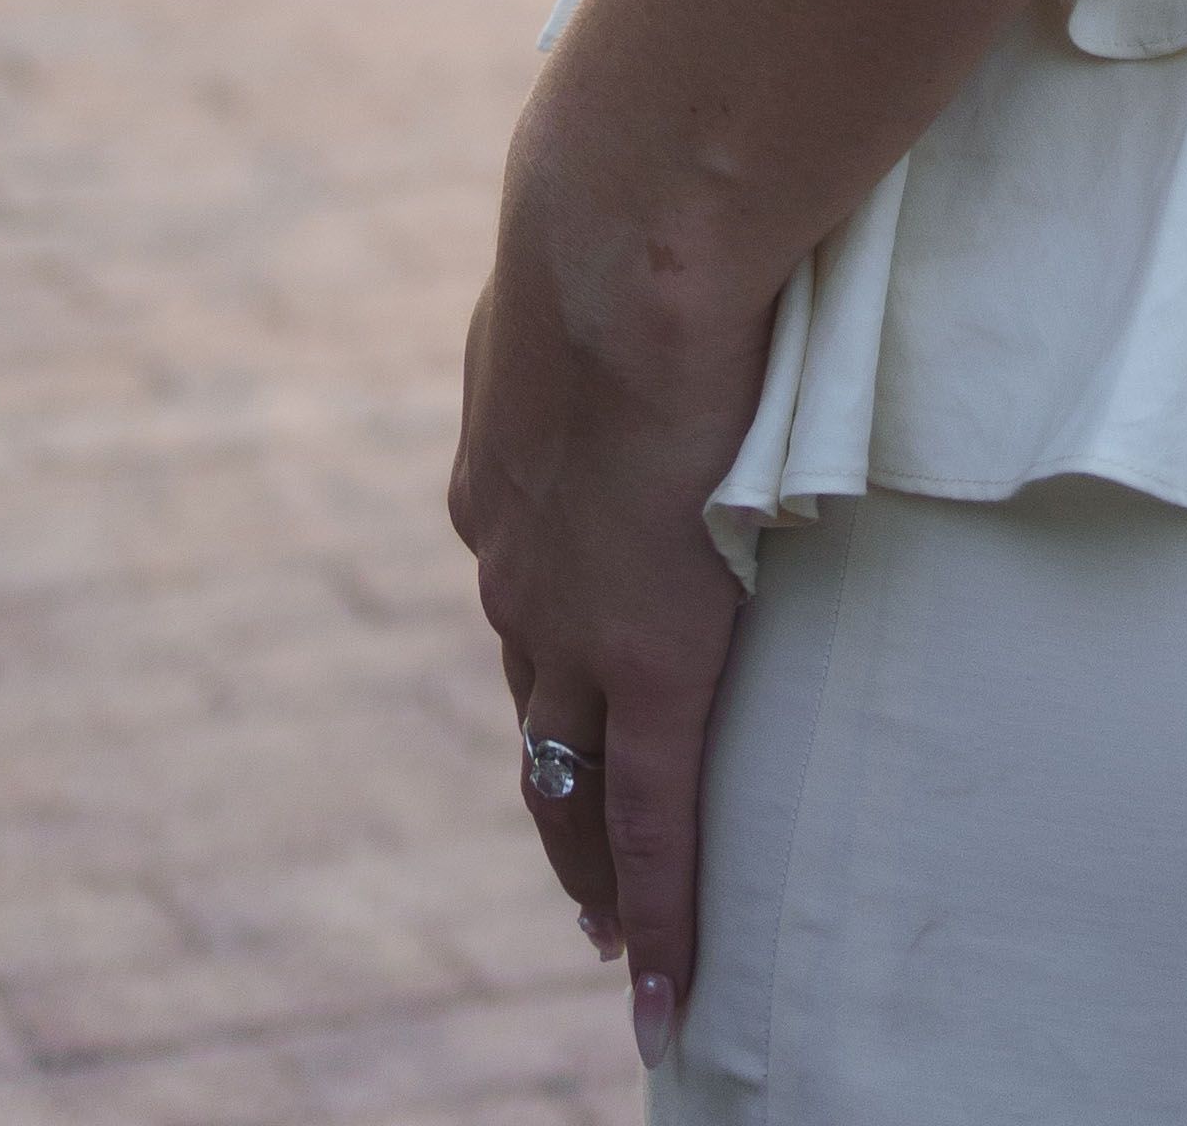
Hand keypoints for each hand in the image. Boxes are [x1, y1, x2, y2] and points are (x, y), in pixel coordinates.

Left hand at [450, 119, 774, 1065]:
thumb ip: (625, 287)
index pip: (526, 599)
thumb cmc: (643, 199)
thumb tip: (679, 228)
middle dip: (555, 795)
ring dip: (589, 857)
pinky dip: (657, 906)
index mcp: (507, 473)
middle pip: (533, 709)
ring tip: (613, 938)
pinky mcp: (654, 655)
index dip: (548, 668)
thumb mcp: (606, 260)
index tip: (563, 726)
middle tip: (578, 881)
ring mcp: (573, 619)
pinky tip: (664, 988)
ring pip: (570, 775)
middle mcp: (515, 561)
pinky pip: (654, 814)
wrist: (628, 228)